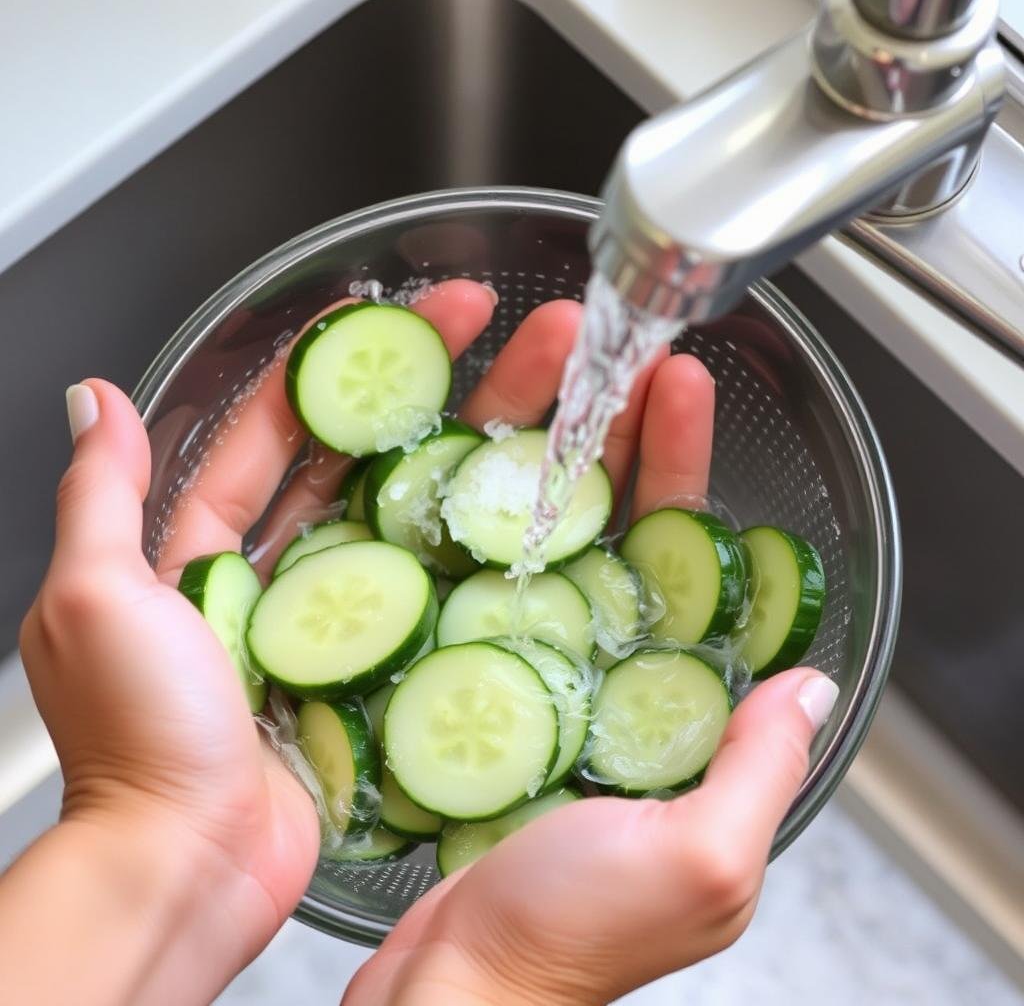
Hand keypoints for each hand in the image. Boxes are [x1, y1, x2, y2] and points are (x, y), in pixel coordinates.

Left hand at [6, 280, 537, 1002]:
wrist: (192, 866)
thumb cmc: (136, 737)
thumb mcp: (93, 598)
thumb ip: (101, 493)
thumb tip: (98, 396)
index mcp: (200, 544)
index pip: (271, 428)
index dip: (328, 365)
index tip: (385, 310)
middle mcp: (274, 573)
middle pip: (358, 458)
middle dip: (423, 386)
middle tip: (492, 327)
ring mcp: (333, 618)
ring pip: (405, 516)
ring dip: (462, 455)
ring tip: (535, 399)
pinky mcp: (375, 664)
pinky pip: (427, 593)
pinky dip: (468, 551)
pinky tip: (525, 511)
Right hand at [340, 294, 839, 1005]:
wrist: (451, 987)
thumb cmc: (571, 938)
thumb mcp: (700, 862)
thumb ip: (759, 766)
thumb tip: (812, 686)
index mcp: (664, 708)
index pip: (685, 563)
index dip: (686, 475)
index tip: (684, 396)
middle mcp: (597, 680)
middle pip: (613, 530)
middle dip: (622, 438)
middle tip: (618, 358)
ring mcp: (522, 677)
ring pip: (539, 544)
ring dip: (545, 460)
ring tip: (544, 382)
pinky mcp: (455, 687)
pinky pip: (467, 592)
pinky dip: (468, 530)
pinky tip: (463, 471)